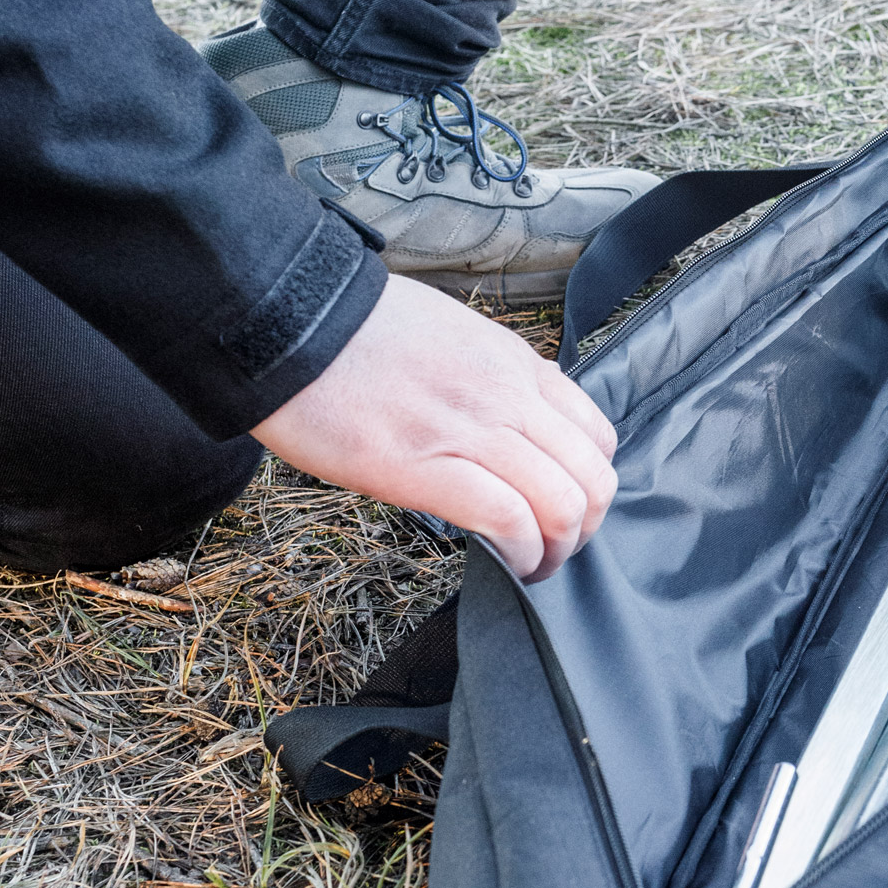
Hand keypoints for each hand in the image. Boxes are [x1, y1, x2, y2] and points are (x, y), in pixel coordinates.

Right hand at [252, 274, 617, 579]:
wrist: (291, 319)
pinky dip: (521, 554)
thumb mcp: (453, 337)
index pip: (596, 434)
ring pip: (561, 504)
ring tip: (534, 569)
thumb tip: (514, 421)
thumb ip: (495, 379)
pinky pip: (507, 519)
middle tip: (556, 551)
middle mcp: (507, 396)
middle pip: (591, 478)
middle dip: (584, 529)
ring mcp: (471, 430)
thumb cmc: (357, 331)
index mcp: (515, 364)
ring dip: (557, 552)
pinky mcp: (423, 466)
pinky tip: (509, 565)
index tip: (567, 509)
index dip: (591, 485)